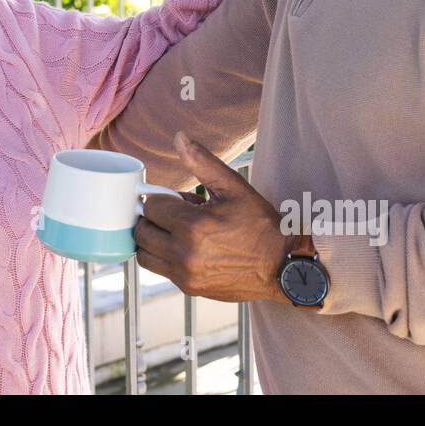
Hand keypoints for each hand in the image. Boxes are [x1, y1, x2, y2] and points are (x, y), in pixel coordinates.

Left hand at [133, 131, 290, 302]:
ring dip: (152, 239)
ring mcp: (185, 274)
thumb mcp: (233, 187)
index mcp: (193, 226)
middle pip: (142, 231)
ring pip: (144, 254)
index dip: (160, 198)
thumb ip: (202, 162)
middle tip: (172, 212)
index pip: (152, 206)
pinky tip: (183, 247)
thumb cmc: (260, 225)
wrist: (282, 265)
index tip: (174, 198)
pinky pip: (159, 270)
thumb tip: (179, 137)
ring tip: (173, 230)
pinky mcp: (189, 288)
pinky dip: (163, 257)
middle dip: (152, 218)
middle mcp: (184, 253)